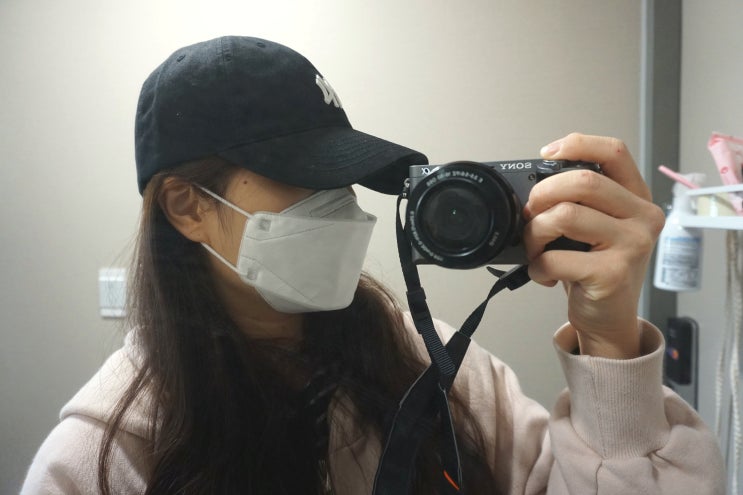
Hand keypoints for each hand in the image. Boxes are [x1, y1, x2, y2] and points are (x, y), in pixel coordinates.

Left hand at [523, 133, 664, 357]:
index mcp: (637, 199)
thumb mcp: (596, 228)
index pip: (615, 151)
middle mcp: (643, 217)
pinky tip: (544, 274)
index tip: (546, 154)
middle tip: (530, 214)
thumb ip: (579, 202)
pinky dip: (537, 266)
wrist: (609, 319)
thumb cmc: (595, 269)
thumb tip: (533, 185)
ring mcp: (632, 245)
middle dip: (542, 194)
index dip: (577, 144)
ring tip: (535, 249)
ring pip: (564, 215)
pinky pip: (555, 257)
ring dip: (534, 233)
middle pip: (582, 181)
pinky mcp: (612, 273)